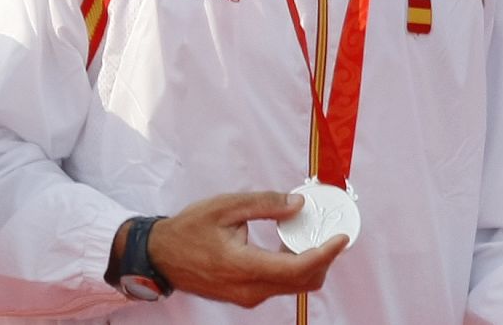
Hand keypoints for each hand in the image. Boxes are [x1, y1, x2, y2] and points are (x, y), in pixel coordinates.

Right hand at [144, 191, 346, 306]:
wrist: (161, 256)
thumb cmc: (187, 230)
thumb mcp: (223, 207)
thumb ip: (263, 204)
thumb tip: (297, 204)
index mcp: (244, 266)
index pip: (298, 267)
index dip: (325, 253)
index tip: (341, 237)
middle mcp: (251, 289)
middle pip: (303, 281)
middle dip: (323, 258)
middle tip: (330, 233)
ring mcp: (249, 297)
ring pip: (293, 286)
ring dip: (309, 264)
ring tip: (310, 236)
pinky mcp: (246, 297)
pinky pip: (279, 286)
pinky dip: (292, 268)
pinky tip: (288, 246)